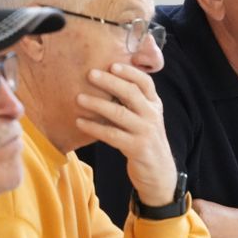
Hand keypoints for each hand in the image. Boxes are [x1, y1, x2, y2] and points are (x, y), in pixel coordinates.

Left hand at [75, 63, 176, 206]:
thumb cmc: (145, 140)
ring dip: (97, 104)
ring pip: (119, 113)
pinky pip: (112, 135)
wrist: (159, 172)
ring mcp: (145, 132)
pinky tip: (80, 122)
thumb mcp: (146, 118)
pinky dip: (94, 127)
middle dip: (110, 82)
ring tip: (79, 98)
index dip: (130, 72)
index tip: (112, 65)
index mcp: (155, 104)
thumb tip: (109, 79)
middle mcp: (152, 115)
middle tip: (90, 74)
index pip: (145, 82)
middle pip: (131, 93)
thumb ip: (134, 101)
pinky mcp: (137, 148)